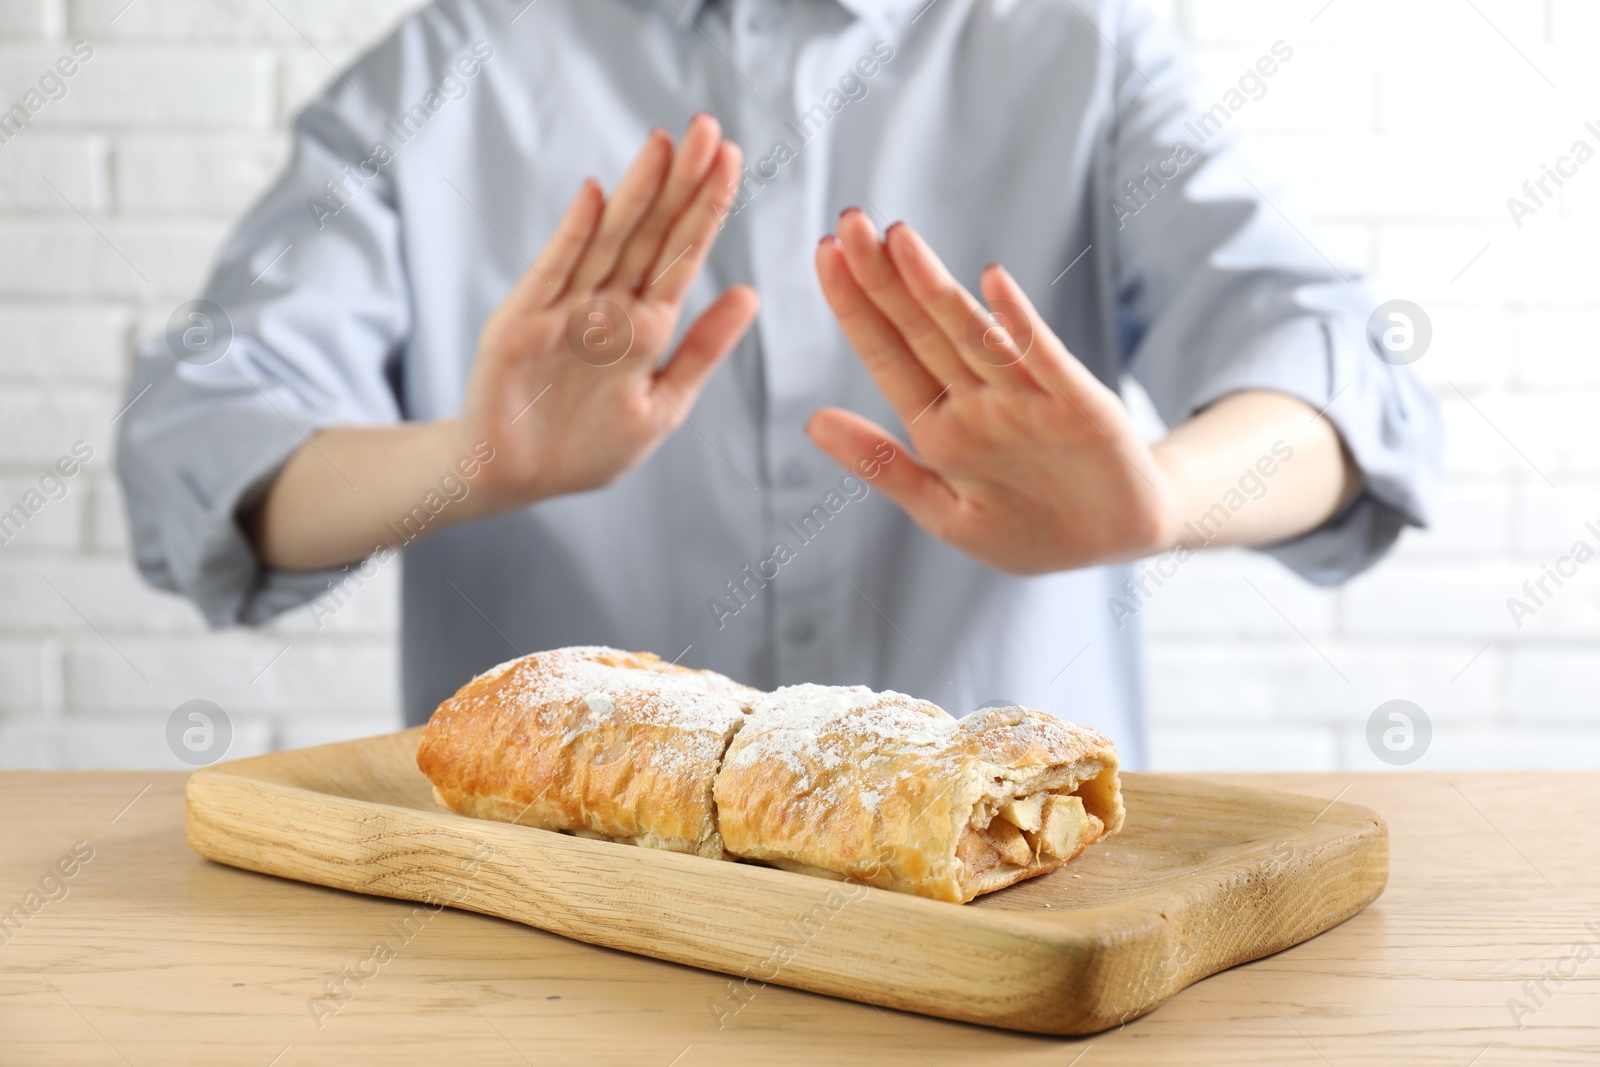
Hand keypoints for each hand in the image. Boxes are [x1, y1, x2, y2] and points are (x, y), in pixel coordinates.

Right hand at [458, 113, 756, 507]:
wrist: (517, 479)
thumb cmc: (589, 448)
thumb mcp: (662, 405)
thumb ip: (703, 350)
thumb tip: (750, 293)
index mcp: (647, 326)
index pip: (682, 255)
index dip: (706, 208)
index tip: (733, 160)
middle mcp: (608, 306)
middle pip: (650, 233)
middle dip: (680, 183)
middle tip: (710, 129)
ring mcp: (564, 309)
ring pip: (607, 241)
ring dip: (635, 194)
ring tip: (664, 144)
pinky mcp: (521, 324)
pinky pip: (552, 274)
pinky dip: (572, 237)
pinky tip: (596, 198)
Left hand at [809, 210, 1182, 574]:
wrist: (1117, 544)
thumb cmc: (1026, 530)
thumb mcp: (943, 512)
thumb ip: (883, 465)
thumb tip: (812, 420)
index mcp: (939, 425)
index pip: (887, 354)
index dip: (855, 306)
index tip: (826, 254)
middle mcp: (979, 400)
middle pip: (923, 329)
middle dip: (884, 277)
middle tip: (850, 220)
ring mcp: (1029, 398)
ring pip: (973, 334)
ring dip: (936, 287)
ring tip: (898, 239)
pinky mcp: (1080, 405)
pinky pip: (1045, 358)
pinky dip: (1020, 324)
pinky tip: (992, 282)